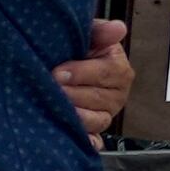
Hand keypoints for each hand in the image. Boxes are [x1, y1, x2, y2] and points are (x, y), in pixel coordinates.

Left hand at [58, 18, 131, 142]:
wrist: (56, 66)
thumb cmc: (73, 50)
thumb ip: (99, 31)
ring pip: (97, 120)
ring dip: (77, 116)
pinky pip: (95, 141)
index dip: (82, 73)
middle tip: (51, 89)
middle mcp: (116, 94)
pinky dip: (88, 142)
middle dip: (73, 94)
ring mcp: (105, 115)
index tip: (58, 72)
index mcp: (117, 69)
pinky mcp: (94, 131)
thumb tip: (118, 28)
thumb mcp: (86, 36)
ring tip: (56, 109)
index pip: (107, 73)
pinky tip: (78, 140)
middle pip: (100, 99)